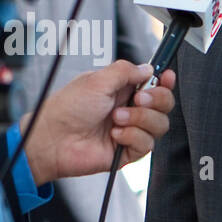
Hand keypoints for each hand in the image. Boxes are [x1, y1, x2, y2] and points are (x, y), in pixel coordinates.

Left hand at [19, 61, 176, 184]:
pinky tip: (115, 134)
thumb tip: (148, 69)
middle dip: (156, 100)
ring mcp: (130, 131)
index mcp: (122, 90)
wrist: (54, 138)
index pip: (154, 84)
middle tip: (138, 99)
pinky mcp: (127, 152)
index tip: (167, 77)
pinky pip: (147, 144)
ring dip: (140, 119)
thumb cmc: (67, 108)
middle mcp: (129, 109)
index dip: (165, 81)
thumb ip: (125, 71)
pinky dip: (132, 136)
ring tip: (116, 118)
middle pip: (164, 104)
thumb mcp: (97, 80)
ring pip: (159, 125)